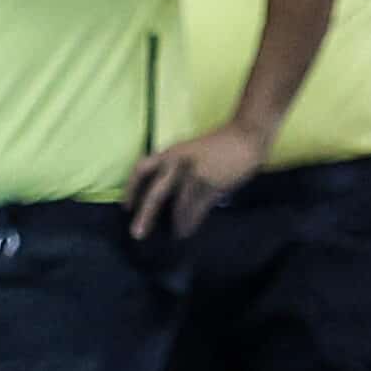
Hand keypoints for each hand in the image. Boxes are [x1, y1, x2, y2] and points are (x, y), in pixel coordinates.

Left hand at [124, 122, 266, 239]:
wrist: (244, 135)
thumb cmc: (216, 146)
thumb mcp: (188, 152)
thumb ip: (176, 171)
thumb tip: (166, 199)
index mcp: (169, 153)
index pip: (141, 169)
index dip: (131, 189)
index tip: (125, 207)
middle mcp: (178, 162)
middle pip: (156, 192)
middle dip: (145, 214)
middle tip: (137, 233)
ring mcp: (196, 173)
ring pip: (180, 205)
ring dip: (176, 223)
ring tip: (174, 235)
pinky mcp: (213, 182)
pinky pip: (198, 208)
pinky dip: (191, 222)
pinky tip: (187, 231)